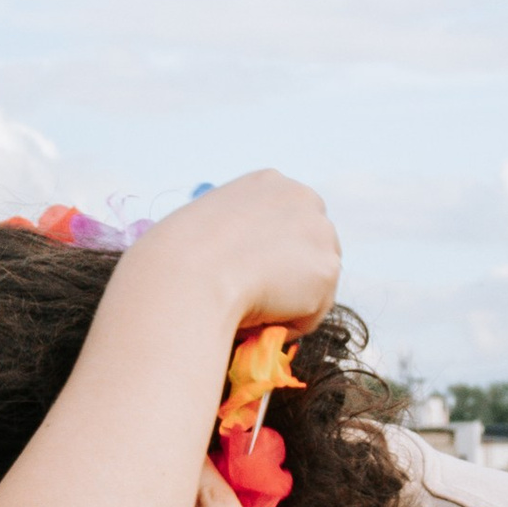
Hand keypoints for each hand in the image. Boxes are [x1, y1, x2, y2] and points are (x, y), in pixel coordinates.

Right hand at [121, 172, 339, 336]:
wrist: (188, 275)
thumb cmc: (180, 258)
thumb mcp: (208, 228)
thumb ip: (236, 237)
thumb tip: (239, 267)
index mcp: (270, 183)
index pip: (287, 222)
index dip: (271, 253)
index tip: (252, 274)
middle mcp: (303, 198)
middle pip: (312, 248)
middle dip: (290, 276)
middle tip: (256, 298)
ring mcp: (321, 233)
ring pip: (313, 283)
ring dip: (287, 302)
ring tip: (249, 306)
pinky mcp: (327, 271)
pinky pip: (311, 312)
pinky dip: (287, 324)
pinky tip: (258, 315)